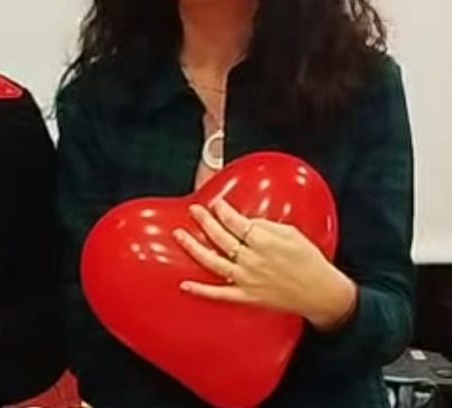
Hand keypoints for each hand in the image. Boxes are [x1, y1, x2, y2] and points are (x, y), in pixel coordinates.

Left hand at [173, 197, 356, 330]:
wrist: (322, 294)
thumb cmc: (310, 261)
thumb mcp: (292, 234)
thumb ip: (266, 226)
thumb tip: (245, 221)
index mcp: (265, 243)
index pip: (236, 223)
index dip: (223, 212)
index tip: (216, 204)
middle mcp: (253, 261)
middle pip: (221, 238)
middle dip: (205, 221)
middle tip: (194, 210)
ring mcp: (247, 280)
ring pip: (213, 262)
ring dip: (194, 247)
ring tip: (179, 234)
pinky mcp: (247, 296)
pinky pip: (219, 294)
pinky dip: (201, 291)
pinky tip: (185, 285)